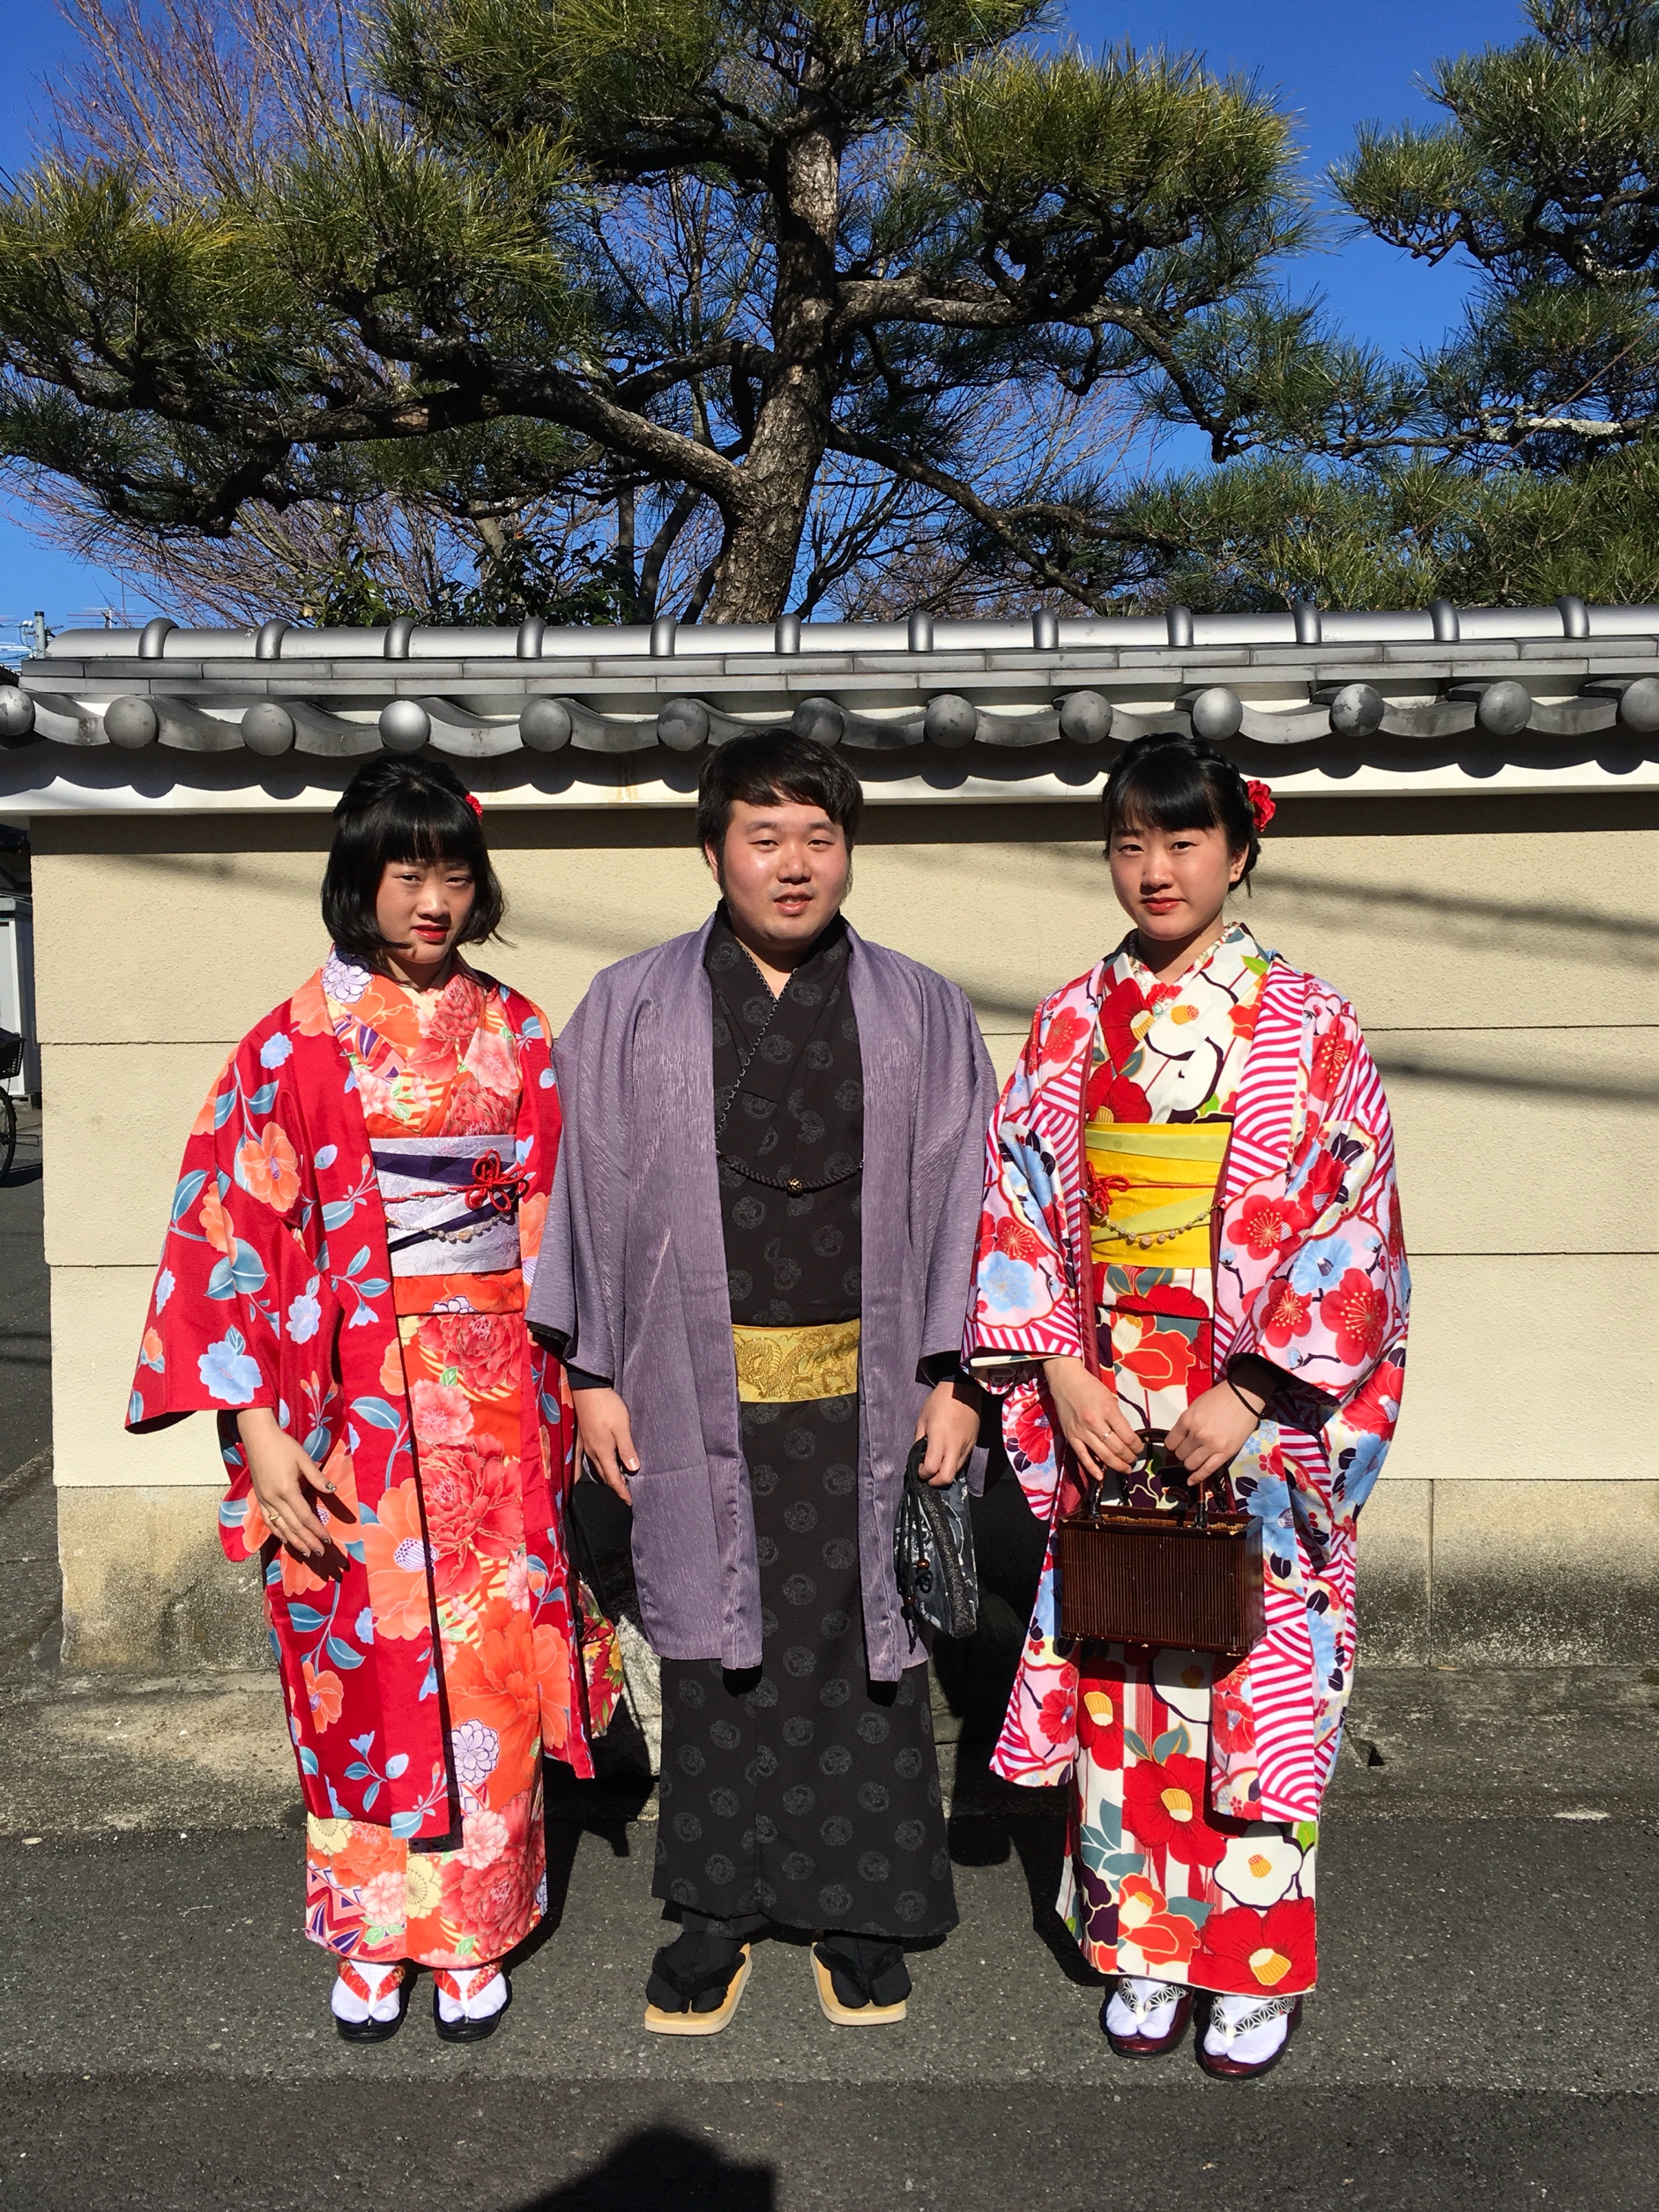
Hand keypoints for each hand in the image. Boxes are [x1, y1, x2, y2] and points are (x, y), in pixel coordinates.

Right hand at [237, 1408, 347, 1561]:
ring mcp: (264, 1500)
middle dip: (307, 1541)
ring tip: (306, 1552)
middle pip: (293, 1526)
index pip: (304, 1516)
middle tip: (320, 1552)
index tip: (327, 1540)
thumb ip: (317, 1478)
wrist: (258, 1437)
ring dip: (294, 1541)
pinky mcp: (259, 1498)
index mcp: (287, 1489)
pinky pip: (269, 1521)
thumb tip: (332, 1491)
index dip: (316, 1529)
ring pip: (280, 1527)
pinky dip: (278, 1533)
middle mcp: (274, 1499)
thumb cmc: (283, 1446)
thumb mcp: (303, 1459)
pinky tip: (286, 1540)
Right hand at [572, 1386, 637, 1504]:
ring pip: (595, 1468)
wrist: (587, 1389)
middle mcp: (592, 1452)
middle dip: (614, 1486)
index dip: (622, 1491)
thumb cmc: (607, 1406)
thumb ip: (627, 1449)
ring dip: (605, 1477)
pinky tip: (592, 1468)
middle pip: (604, 1476)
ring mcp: (586, 1445)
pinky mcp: (582, 1437)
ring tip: (614, 1482)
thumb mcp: (622, 1427)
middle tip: (625, 1493)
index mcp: (603, 1452)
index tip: (630, 1501)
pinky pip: (586, 1459)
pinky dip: (591, 1468)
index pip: (613, 1478)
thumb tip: (633, 1469)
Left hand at [912, 1379, 981, 1487]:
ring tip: (936, 1464)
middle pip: (946, 1478)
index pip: (931, 1468)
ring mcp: (966, 1447)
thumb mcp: (923, 1419)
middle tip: (927, 1474)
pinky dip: (952, 1465)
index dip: (922, 1473)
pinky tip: (946, 1456)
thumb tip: (918, 1456)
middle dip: (935, 1481)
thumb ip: (919, 1440)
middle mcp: (955, 1447)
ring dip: (944, 1474)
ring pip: (955, 1472)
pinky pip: (962, 1462)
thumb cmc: (940, 1401)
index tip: (918, 1467)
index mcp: (940, 1439)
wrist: (964, 1389)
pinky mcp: (973, 1445)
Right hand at [1042, 1356, 1141, 1483]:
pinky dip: (1092, 1468)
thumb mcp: (1110, 1398)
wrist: (1066, 1380)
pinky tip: (1101, 1476)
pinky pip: (1083, 1457)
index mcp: (1108, 1410)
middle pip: (1117, 1448)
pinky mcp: (1071, 1436)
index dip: (1137, 1446)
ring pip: (1103, 1455)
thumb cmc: (1090, 1386)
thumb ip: (1118, 1418)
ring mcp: (1082, 1431)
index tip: (1139, 1449)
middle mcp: (1095, 1423)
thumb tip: (1127, 1437)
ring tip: (1125, 1468)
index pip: (1128, 1436)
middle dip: (1129, 1457)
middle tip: (1134, 1460)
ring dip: (1117, 1465)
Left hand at [1164, 1377, 1264, 1489]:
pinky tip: (1191, 1481)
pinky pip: (1207, 1470)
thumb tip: (1180, 1437)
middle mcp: (1197, 1434)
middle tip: (1189, 1449)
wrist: (1244, 1397)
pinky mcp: (1225, 1453)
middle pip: (1180, 1454)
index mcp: (1187, 1420)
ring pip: (1190, 1464)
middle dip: (1182, 1453)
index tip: (1176, 1444)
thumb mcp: (1196, 1406)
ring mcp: (1211, 1445)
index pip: (1170, 1442)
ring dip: (1190, 1463)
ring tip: (1195, 1457)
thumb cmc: (1219, 1398)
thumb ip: (1186, 1422)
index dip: (1172, 1445)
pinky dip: (1197, 1477)